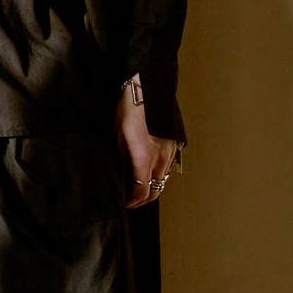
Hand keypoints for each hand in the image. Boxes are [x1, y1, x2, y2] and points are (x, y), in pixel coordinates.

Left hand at [117, 76, 181, 209]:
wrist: (148, 88)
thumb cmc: (129, 110)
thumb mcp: (117, 137)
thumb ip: (121, 161)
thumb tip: (120, 177)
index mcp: (144, 160)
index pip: (140, 194)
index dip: (130, 203)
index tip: (122, 204)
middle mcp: (160, 160)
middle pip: (154, 192)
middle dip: (141, 200)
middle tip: (129, 200)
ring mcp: (170, 152)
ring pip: (162, 180)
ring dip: (150, 187)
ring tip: (137, 185)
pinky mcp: (175, 144)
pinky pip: (167, 167)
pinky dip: (157, 174)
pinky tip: (148, 168)